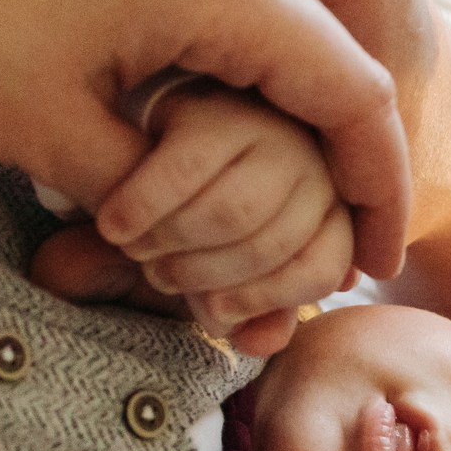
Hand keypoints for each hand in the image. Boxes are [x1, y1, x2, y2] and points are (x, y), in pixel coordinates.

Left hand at [0, 0, 409, 277]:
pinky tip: (190, 115)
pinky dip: (215, 59)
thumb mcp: (51, 138)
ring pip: (265, 18)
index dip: (374, 187)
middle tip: (330, 243)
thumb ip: (151, 184)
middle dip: (327, 155)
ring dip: (270, 107)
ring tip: (264, 190)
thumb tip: (185, 223)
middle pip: (317, 51)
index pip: (349, 93)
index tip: (375, 256)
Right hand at [101, 84, 351, 355]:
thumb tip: (259, 343)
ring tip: (139, 253)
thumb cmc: (206, 211)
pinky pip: (183, 173)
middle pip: (269, 246)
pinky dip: (143, 210)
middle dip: (205, 278)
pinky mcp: (216, 107)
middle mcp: (317, 165)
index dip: (262, 303)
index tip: (211, 315)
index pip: (321, 270)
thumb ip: (255, 312)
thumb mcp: (235, 268)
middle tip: (159, 279)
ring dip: (173, 248)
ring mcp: (272, 130)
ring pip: (229, 215)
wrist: (161, 133)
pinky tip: (114, 228)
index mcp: (336, 208)